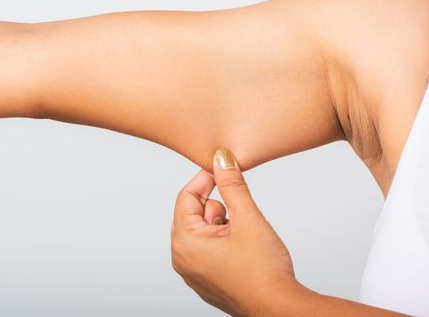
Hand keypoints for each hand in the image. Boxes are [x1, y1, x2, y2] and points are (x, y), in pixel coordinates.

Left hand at [171, 147, 301, 315]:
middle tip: (239, 216)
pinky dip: (221, 241)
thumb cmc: (263, 271)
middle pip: (192, 214)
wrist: (278, 308)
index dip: (205, 180)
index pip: (186, 197)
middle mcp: (182, 259)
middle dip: (216, 207)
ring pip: (202, 231)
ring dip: (221, 224)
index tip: (222, 170)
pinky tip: (241, 250)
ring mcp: (192, 272)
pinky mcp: (205, 280)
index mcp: (185, 242)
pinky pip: (206, 248)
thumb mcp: (247, 218)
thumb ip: (232, 184)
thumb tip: (221, 158)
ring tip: (243, 237)